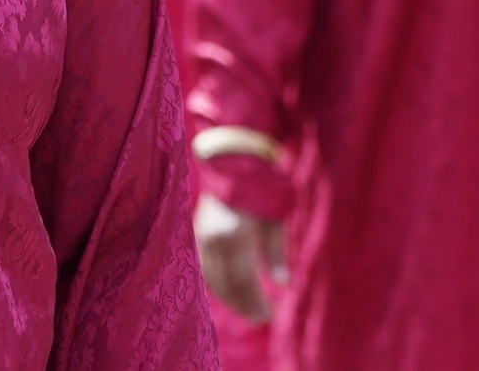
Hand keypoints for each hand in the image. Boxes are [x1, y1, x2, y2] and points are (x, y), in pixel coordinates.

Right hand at [192, 193, 284, 324]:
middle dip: (243, 304)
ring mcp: (202, 235)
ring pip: (212, 278)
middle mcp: (215, 238)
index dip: (255, 301)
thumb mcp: (275, 219)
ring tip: (247, 309)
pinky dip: (217, 283)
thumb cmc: (261, 188)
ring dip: (230, 297)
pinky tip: (230, 291)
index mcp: (236, 235)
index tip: (269, 314)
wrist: (233, 160)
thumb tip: (282, 283)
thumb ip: (276, 252)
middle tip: (260, 318)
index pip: (243, 280)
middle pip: (226, 284)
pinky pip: (204, 267)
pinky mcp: (197, 232)